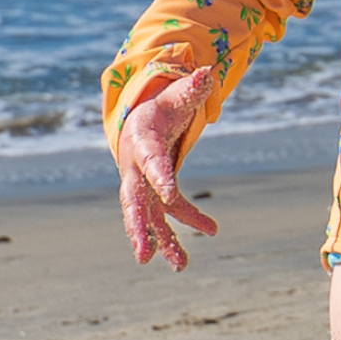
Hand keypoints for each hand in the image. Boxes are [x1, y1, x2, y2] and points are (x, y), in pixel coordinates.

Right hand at [114, 68, 218, 268]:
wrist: (141, 122)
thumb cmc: (161, 108)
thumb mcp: (176, 97)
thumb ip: (190, 88)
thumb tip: (206, 73)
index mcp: (142, 141)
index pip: (151, 160)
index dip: (159, 176)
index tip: (169, 193)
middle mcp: (136, 168)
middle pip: (134, 201)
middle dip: (139, 228)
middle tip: (144, 255)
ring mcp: (143, 186)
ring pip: (148, 217)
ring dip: (162, 242)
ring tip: (181, 266)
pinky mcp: (153, 197)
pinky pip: (166, 217)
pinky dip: (182, 230)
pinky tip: (202, 242)